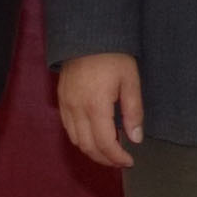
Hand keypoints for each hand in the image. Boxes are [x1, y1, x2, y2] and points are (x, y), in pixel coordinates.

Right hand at [57, 52, 143, 168]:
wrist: (86, 35)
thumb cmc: (112, 56)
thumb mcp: (130, 80)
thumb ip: (133, 111)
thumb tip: (136, 138)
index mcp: (96, 106)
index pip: (105, 144)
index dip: (117, 158)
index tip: (130, 161)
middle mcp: (77, 109)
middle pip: (88, 147)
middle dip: (105, 159)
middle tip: (121, 161)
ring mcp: (66, 105)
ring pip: (76, 141)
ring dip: (92, 151)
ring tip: (109, 152)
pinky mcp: (61, 100)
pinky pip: (68, 128)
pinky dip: (81, 139)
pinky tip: (94, 136)